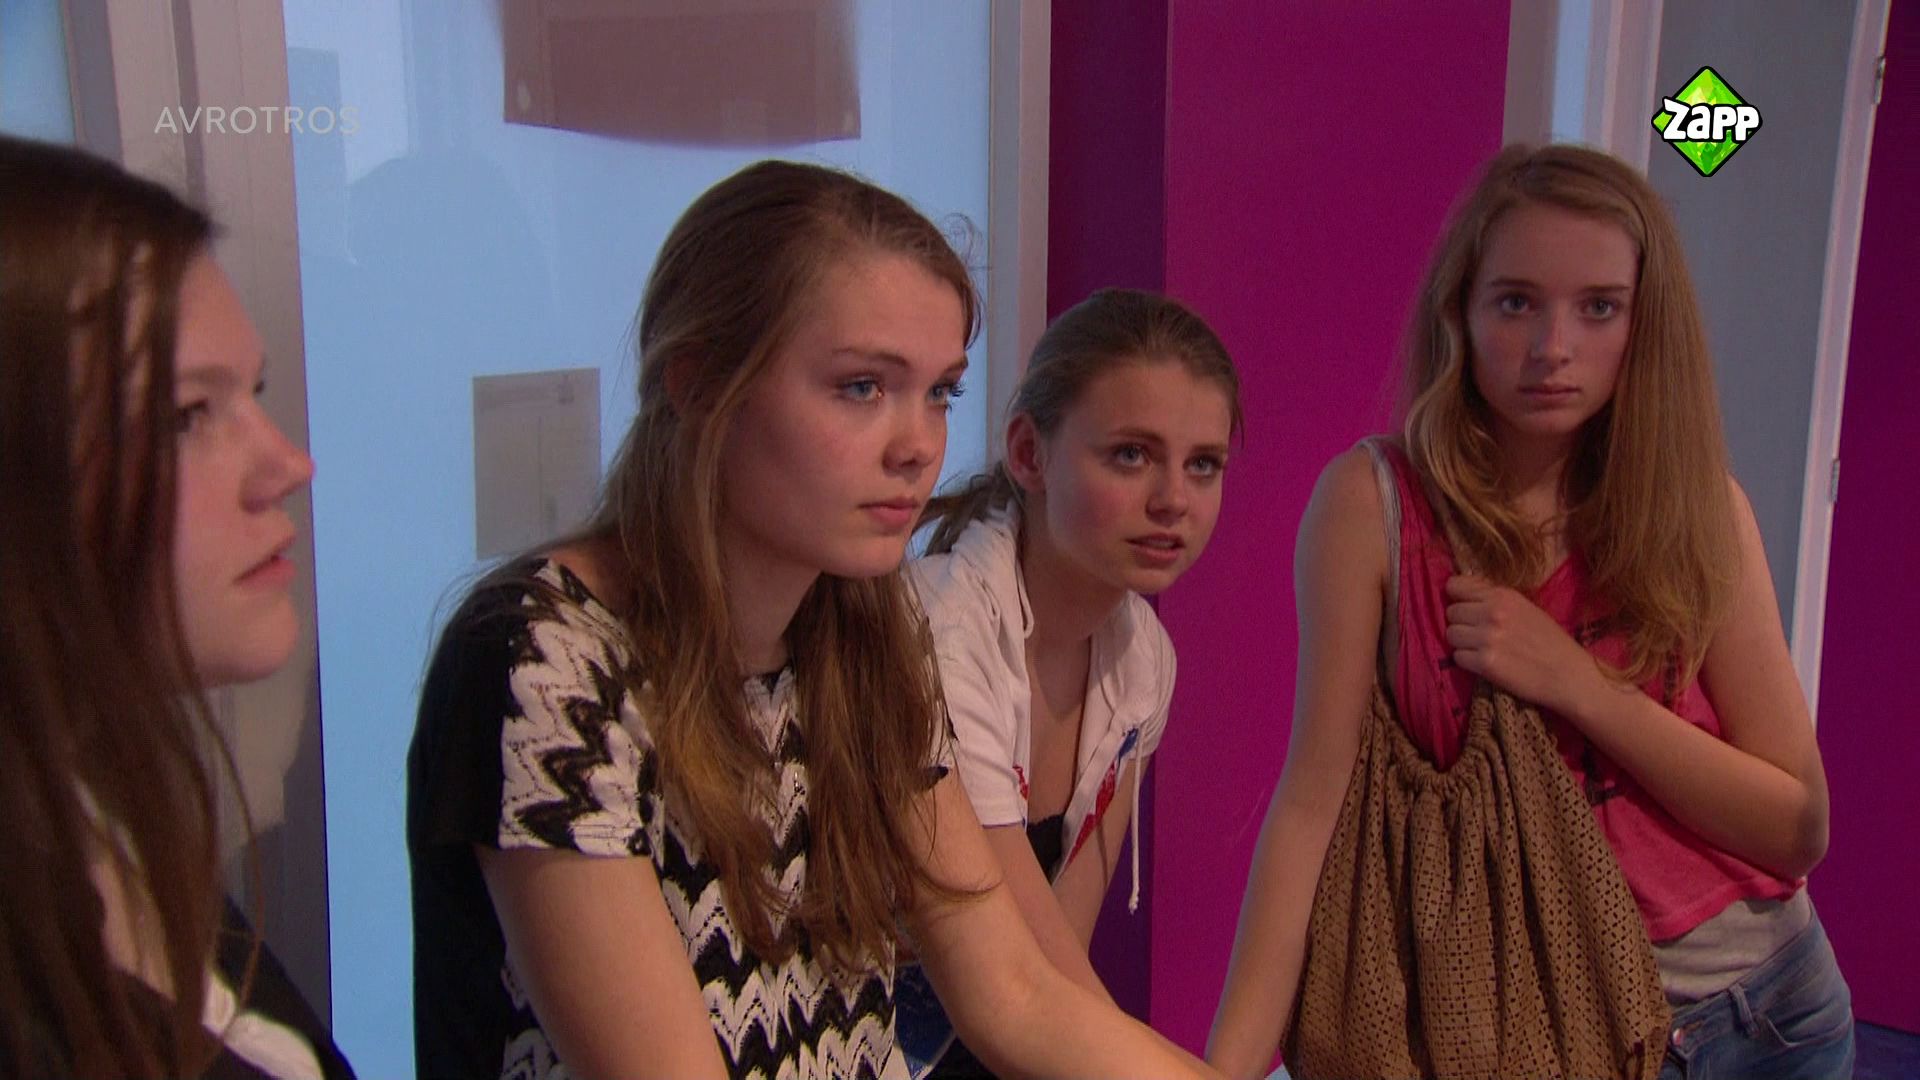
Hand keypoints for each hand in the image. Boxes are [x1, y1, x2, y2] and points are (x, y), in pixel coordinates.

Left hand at [1443, 574, 1602, 716]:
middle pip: (1451, 613)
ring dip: (1462, 643)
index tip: (1464, 607)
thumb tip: (1463, 591)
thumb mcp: (1525, 608)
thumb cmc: (1550, 640)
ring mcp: (1487, 638)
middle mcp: (1492, 613)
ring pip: (1451, 635)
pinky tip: (1484, 662)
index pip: (1456, 586)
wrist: (1568, 673)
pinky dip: (1467, 661)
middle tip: (1476, 633)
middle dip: (1461, 623)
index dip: (1456, 598)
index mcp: (1503, 596)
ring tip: (1480, 648)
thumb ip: (1495, 599)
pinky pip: (1457, 657)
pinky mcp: (1485, 663)